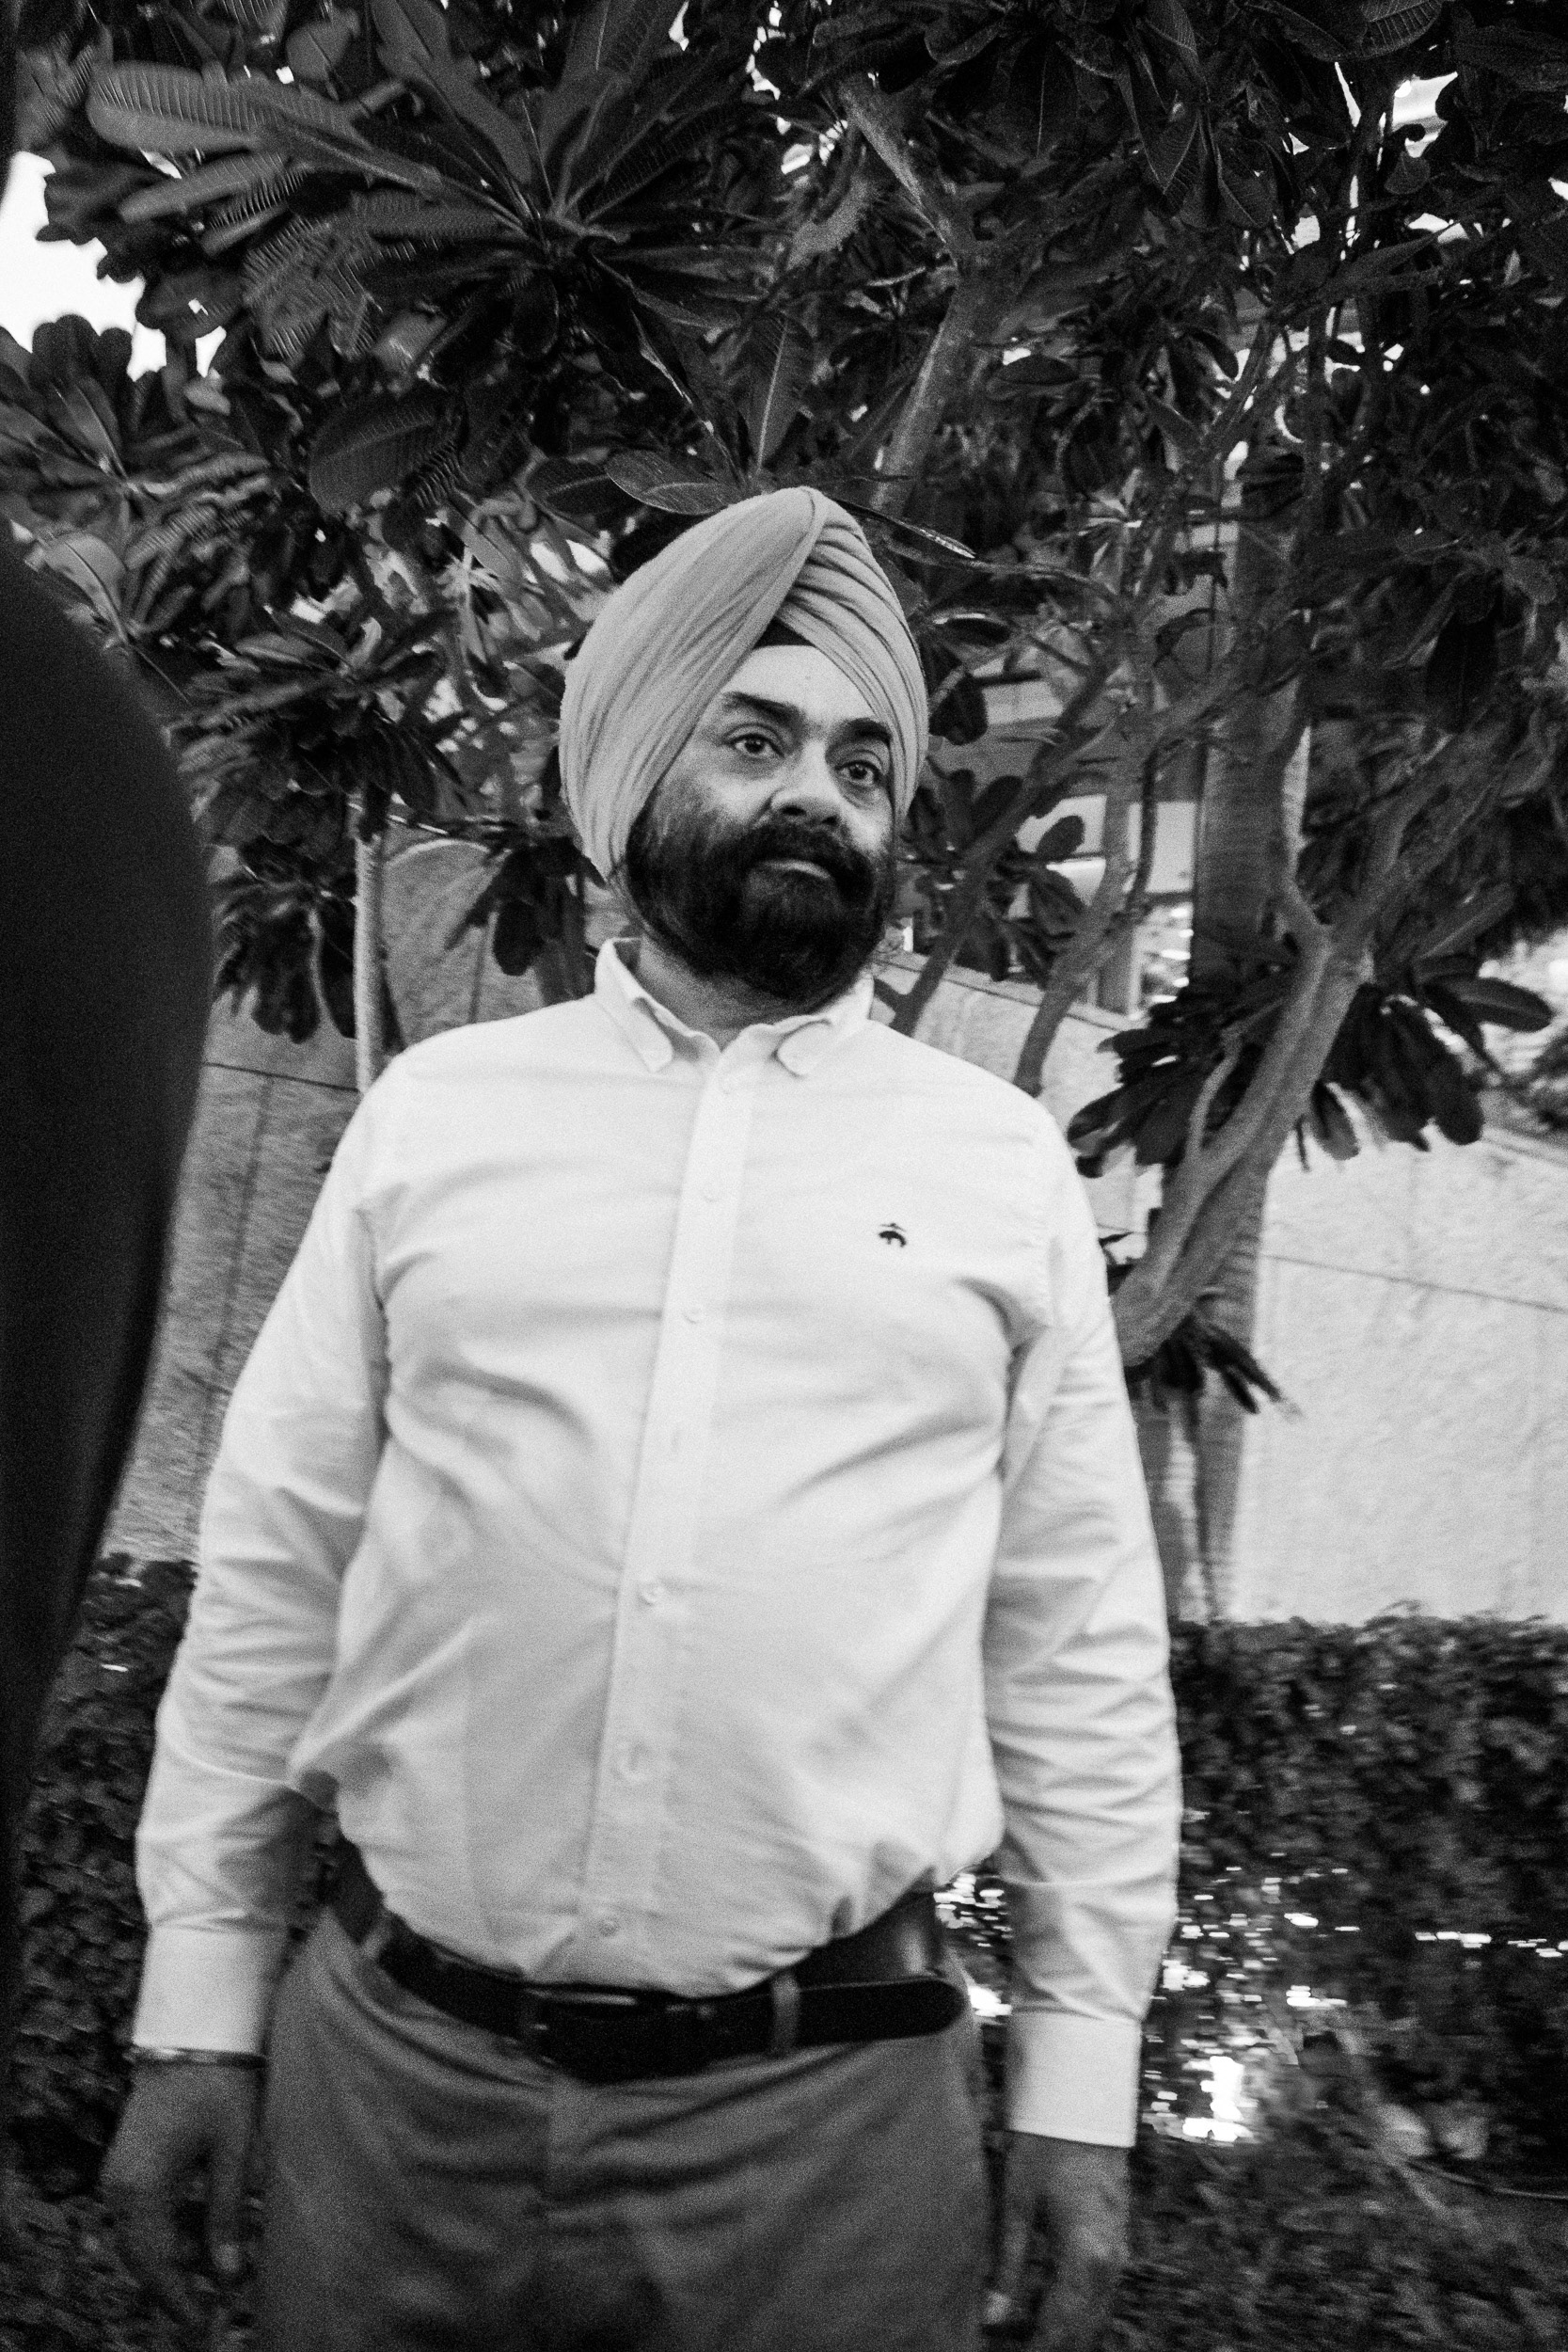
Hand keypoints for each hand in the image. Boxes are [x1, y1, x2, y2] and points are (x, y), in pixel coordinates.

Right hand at [100, 2062, 262, 2337]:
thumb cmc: (220, 2082)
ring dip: (171, 2257)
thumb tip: (227, 2276)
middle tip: (207, 2309)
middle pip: (142, 2254)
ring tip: (210, 2274)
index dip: (180, 2299)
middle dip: (174, 2284)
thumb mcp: (234, 2150)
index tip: (203, 2325)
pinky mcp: (129, 2157)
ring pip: (141, 2234)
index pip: (156, 2263)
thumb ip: (228, 2214)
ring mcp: (120, 2170)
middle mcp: (120, 2185)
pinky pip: (142, 2210)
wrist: (194, 2027)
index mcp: (142, 2188)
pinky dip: (167, 2229)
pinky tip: (198, 2235)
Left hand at [987, 2133, 1129, 2348]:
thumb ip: (1007, 2266)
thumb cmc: (1044, 2145)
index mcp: (1085, 2259)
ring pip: (1091, 2315)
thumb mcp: (1016, 2203)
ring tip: (1013, 2337)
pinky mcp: (1115, 2241)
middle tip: (1004, 2346)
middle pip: (1080, 2331)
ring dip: (1058, 2331)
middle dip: (1044, 2345)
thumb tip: (990, 2319)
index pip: (1058, 2331)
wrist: (1084, 2103)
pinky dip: (1070, 2309)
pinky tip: (1038, 2309)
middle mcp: (1110, 2263)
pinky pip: (1096, 2293)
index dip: (1030, 2351)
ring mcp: (1118, 2252)